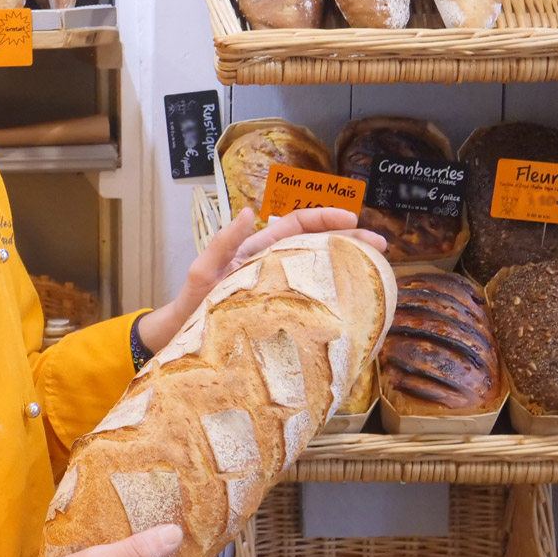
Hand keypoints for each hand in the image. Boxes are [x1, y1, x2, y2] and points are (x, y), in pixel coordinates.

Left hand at [135, 208, 386, 351]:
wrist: (177, 343)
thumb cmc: (188, 309)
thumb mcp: (201, 273)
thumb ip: (221, 244)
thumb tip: (249, 213)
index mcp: (257, 253)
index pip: (297, 225)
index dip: (325, 218)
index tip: (354, 218)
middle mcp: (272, 269)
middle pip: (317, 246)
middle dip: (350, 239)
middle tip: (381, 246)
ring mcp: (278, 293)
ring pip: (320, 272)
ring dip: (348, 267)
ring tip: (377, 272)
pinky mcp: (282, 318)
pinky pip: (314, 305)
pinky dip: (337, 301)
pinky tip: (357, 307)